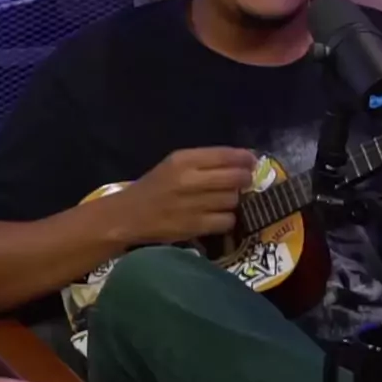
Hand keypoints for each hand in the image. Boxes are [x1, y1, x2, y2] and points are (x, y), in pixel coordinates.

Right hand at [113, 147, 255, 243]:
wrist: (128, 216)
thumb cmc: (155, 187)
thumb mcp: (174, 164)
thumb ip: (205, 162)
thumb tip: (243, 161)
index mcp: (183, 159)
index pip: (226, 155)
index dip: (245, 158)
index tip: (252, 162)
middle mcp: (189, 179)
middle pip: (235, 177)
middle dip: (245, 179)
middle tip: (244, 182)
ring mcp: (193, 204)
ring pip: (232, 199)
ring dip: (233, 201)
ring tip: (224, 200)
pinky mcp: (194, 226)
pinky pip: (226, 220)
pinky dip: (226, 219)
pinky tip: (218, 216)